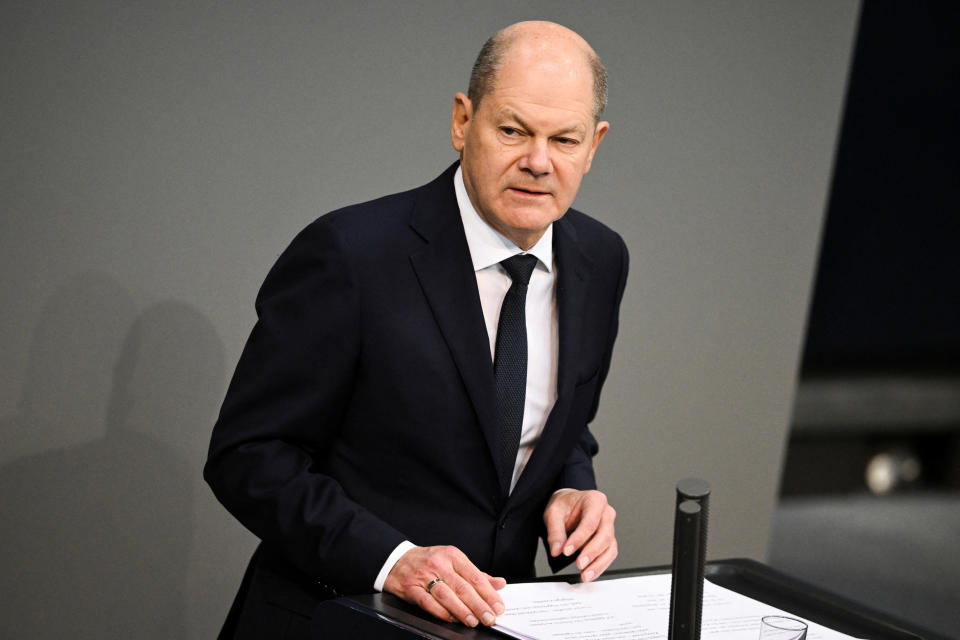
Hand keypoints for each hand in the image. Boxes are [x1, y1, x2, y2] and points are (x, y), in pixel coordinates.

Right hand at [383, 545, 505, 626]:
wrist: (398, 560)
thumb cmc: (429, 562)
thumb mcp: (454, 561)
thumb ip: (476, 574)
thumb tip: (499, 584)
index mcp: (453, 556)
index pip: (474, 576)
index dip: (488, 593)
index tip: (498, 606)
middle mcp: (439, 564)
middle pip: (463, 587)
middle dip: (479, 605)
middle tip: (489, 618)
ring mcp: (424, 576)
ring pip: (447, 595)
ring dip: (462, 611)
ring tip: (473, 621)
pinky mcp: (412, 588)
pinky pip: (428, 603)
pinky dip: (441, 612)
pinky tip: (452, 619)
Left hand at [543, 489, 616, 581]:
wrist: (568, 504)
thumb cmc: (564, 505)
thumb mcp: (554, 513)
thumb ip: (555, 532)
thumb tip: (557, 550)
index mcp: (594, 500)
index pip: (590, 522)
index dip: (579, 538)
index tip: (567, 550)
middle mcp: (606, 513)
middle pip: (604, 535)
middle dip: (591, 552)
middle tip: (579, 564)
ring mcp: (609, 527)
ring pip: (610, 547)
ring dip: (598, 563)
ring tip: (585, 574)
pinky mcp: (608, 539)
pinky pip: (609, 554)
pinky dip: (600, 565)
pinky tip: (590, 573)